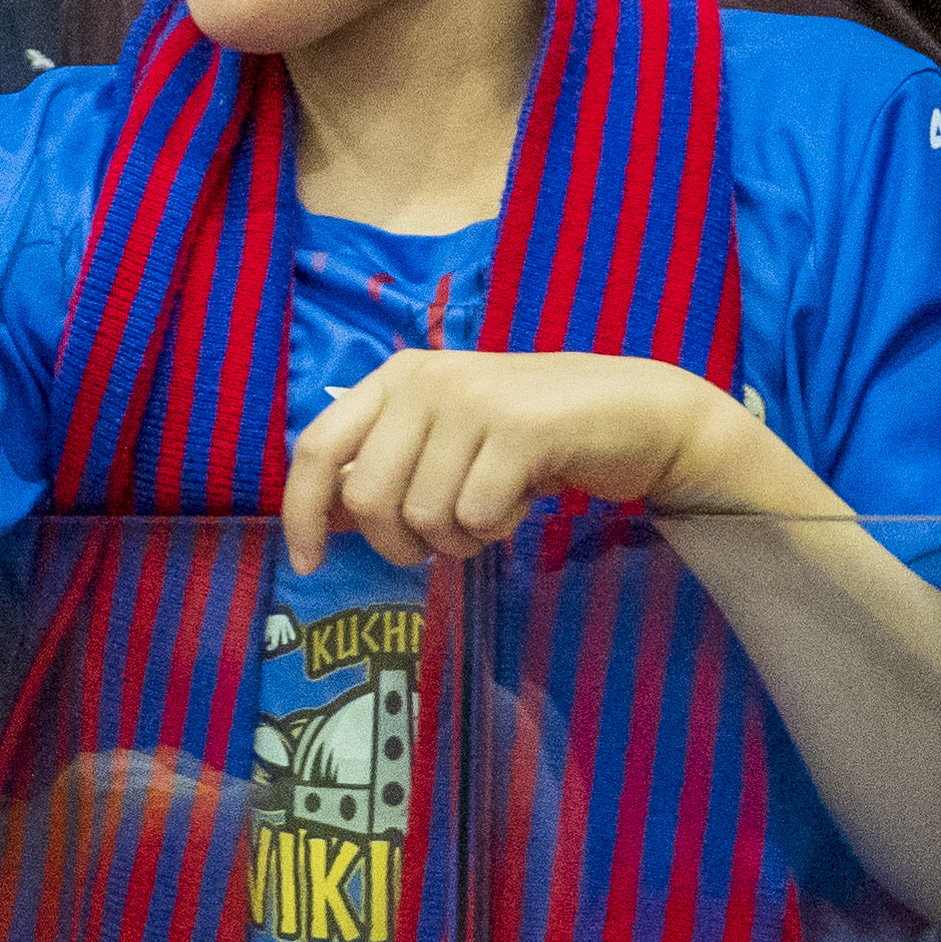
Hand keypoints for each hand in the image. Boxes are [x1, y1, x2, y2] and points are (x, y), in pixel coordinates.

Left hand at [281, 349, 767, 572]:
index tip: (309, 563)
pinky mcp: (522, 428)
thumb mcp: (445, 442)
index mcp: (396, 378)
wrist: (638, 412)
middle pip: (368, 497)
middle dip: (398, 542)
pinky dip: (497, 528)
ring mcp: (474, 399)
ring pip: (423, 515)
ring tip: (491, 511)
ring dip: (456, 538)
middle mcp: (426, 379)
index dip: (302, 512)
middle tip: (439, 542)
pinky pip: (476, 515)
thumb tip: (321, 519)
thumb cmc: (531, 437)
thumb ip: (386, 469)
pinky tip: (521, 501)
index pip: (318, 448)